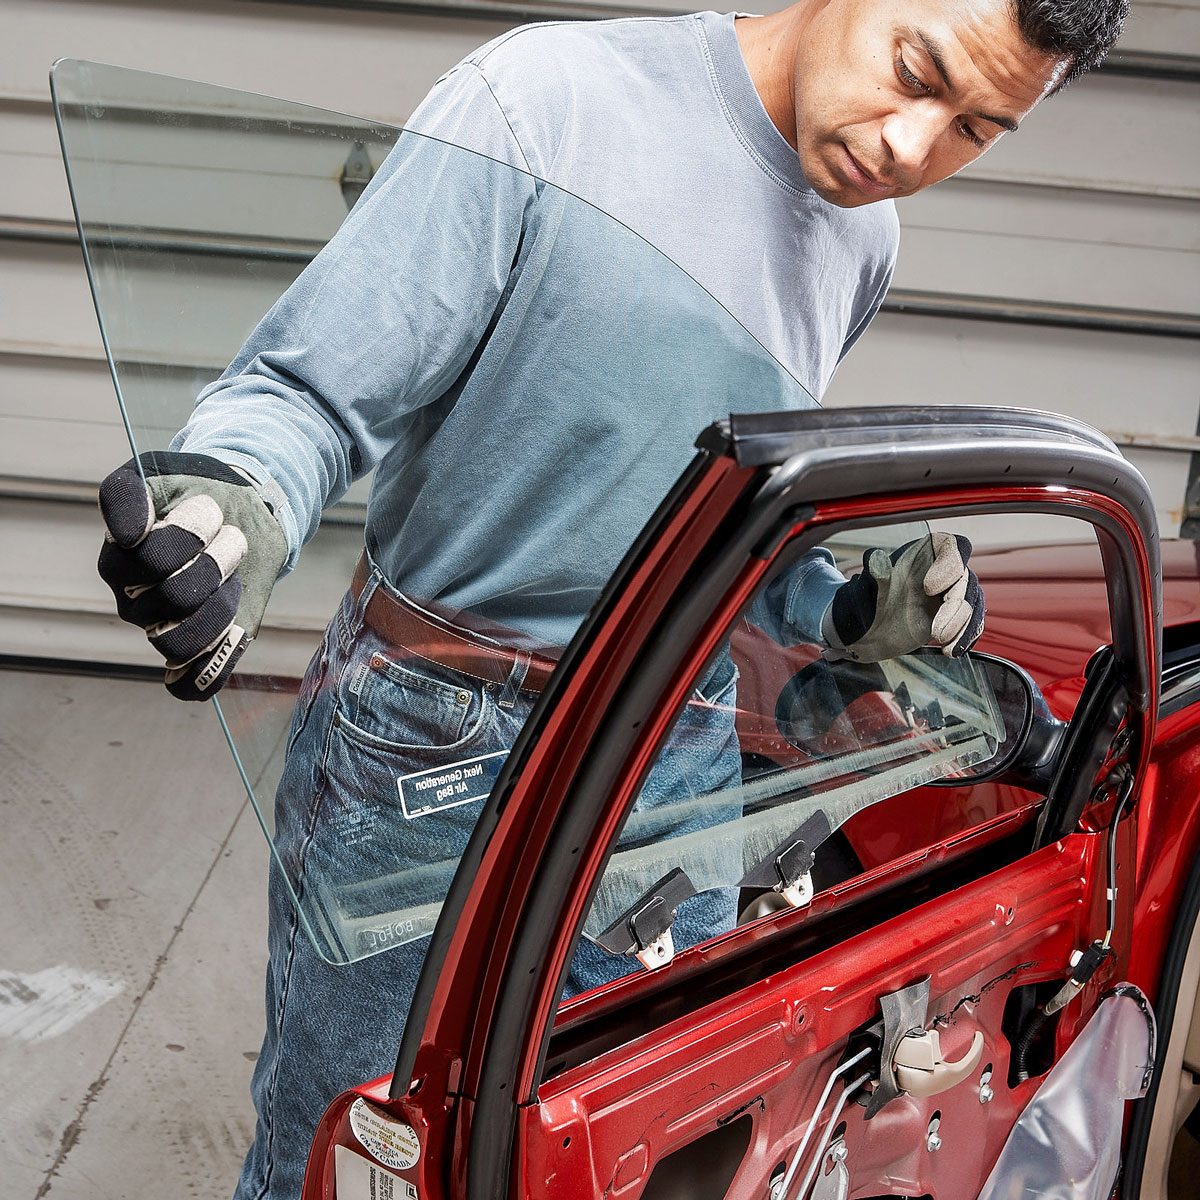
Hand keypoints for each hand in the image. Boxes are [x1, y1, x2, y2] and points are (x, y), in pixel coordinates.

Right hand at [97, 451, 287, 698]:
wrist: (242, 511)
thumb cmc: (197, 491)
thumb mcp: (161, 474)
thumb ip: (130, 497)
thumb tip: (125, 535)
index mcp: (119, 561)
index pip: (151, 562)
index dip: (189, 535)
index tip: (208, 508)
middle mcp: (134, 602)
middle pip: (176, 599)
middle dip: (217, 561)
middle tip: (231, 537)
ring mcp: (163, 630)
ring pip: (181, 644)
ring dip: (222, 604)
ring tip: (234, 572)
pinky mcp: (199, 653)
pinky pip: (191, 685)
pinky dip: (215, 662)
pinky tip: (235, 629)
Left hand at [821, 532, 984, 662]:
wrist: (867, 631)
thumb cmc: (866, 602)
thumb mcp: (867, 588)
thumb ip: (876, 574)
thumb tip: (874, 557)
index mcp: (923, 553)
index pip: (952, 546)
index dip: (949, 564)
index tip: (930, 587)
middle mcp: (941, 570)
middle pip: (965, 578)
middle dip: (954, 604)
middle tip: (936, 628)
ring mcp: (950, 593)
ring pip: (971, 602)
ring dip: (961, 623)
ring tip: (940, 638)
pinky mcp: (954, 616)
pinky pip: (972, 622)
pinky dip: (965, 637)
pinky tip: (952, 650)